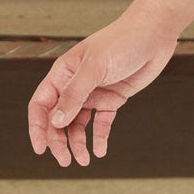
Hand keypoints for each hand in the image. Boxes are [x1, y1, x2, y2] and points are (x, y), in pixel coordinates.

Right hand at [26, 12, 177, 167]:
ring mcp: (94, 92)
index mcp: (64, 73)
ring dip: (78, 143)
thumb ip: (75, 94)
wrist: (155, 33)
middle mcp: (76, 84)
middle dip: (59, 141)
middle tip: (66, 160)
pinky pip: (101, 122)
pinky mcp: (113, 98)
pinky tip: (100, 150)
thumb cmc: (122, 41)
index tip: (41, 149)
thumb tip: (55, 121)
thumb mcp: (95, 67)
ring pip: (78, 124)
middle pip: (58, 119)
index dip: (37, 127)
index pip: (41, 104)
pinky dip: (99, 137)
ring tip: (84, 160)